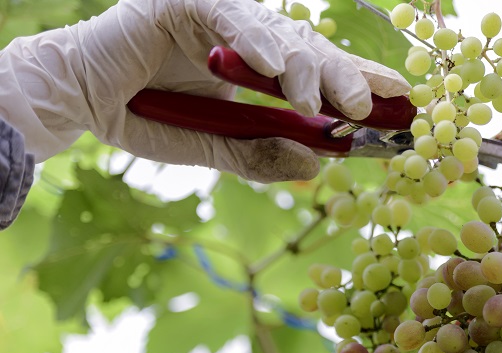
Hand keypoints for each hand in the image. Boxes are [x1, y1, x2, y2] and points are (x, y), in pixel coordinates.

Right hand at [0, 0, 409, 181]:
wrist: (82, 101)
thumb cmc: (150, 117)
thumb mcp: (216, 147)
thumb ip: (261, 155)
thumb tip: (316, 166)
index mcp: (262, 68)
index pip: (321, 73)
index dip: (359, 84)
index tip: (398, 104)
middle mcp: (249, 37)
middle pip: (310, 50)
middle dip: (343, 77)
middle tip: (370, 108)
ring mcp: (220, 15)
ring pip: (277, 34)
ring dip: (302, 69)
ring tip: (322, 104)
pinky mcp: (184, 1)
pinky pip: (227, 16)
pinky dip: (250, 41)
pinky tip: (272, 67)